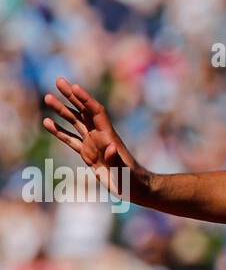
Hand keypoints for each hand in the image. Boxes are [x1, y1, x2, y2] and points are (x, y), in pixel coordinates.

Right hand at [42, 78, 150, 202]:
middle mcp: (100, 136)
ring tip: (47, 97)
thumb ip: (116, 159)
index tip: (74, 87)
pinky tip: (47, 122)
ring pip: (75, 122)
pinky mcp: (87, 154)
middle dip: (71, 96)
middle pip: (83, 111)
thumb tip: (110, 147)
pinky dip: (59, 131)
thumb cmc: (133, 180)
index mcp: (108, 136)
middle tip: (59, 81)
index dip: (86, 99)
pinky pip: (70, 139)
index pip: (96, 111)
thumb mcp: (125, 171)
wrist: (135, 188)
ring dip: (62, 109)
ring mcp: (92, 144)